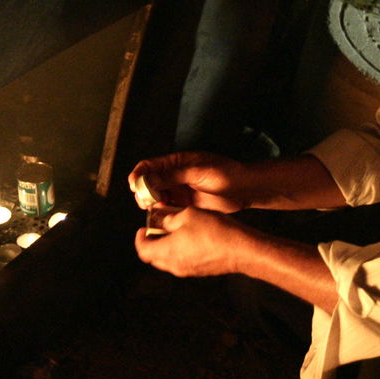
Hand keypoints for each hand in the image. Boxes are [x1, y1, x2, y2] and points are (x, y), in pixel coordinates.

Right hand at [128, 151, 249, 212]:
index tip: (134, 185)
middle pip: (149, 183)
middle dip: (143, 192)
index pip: (149, 165)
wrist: (244, 189)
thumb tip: (149, 179)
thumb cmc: (226, 174)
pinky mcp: (185, 204)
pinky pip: (168, 208)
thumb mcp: (198, 172)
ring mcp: (180, 190)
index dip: (139, 175)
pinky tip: (164, 216)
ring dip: (152, 203)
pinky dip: (162, 212)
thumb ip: (173, 176)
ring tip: (155, 209)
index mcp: (176, 162)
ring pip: (157, 197)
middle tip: (145, 201)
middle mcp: (175, 175)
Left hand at [134, 206, 251, 277]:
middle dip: (153, 241)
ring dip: (167, 246)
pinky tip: (191, 237)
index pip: (142, 250)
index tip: (143, 228)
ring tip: (177, 229)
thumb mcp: (187, 215)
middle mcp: (174, 265)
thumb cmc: (214, 231)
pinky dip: (180, 251)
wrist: (241, 249)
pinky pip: (182, 262)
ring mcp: (187, 270)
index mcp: (166, 251)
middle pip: (154, 257)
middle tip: (159, 227)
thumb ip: (169, 218)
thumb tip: (160, 218)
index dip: (140, 239)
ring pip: (168, 260)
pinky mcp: (199, 271)